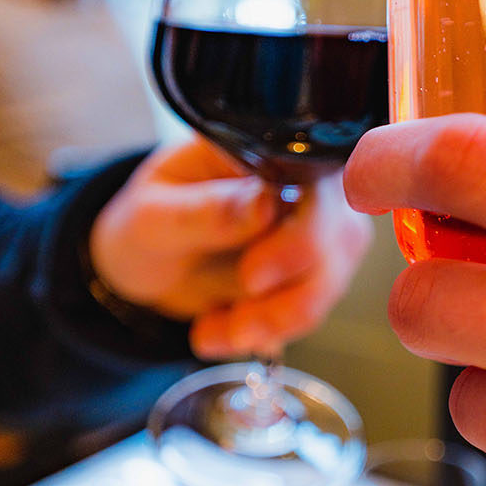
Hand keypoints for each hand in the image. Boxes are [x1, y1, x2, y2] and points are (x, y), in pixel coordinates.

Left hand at [90, 137, 370, 358]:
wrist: (145, 267)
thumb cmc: (147, 223)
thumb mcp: (152, 216)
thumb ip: (205, 210)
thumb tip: (266, 202)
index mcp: (263, 152)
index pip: (317, 179)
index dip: (304, 233)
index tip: (254, 277)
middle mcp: (301, 185)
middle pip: (340, 236)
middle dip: (291, 293)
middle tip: (237, 324)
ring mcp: (313, 231)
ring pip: (329, 280)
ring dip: (275, 321)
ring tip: (214, 334)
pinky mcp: (310, 273)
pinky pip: (311, 309)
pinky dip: (266, 332)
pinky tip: (220, 332)